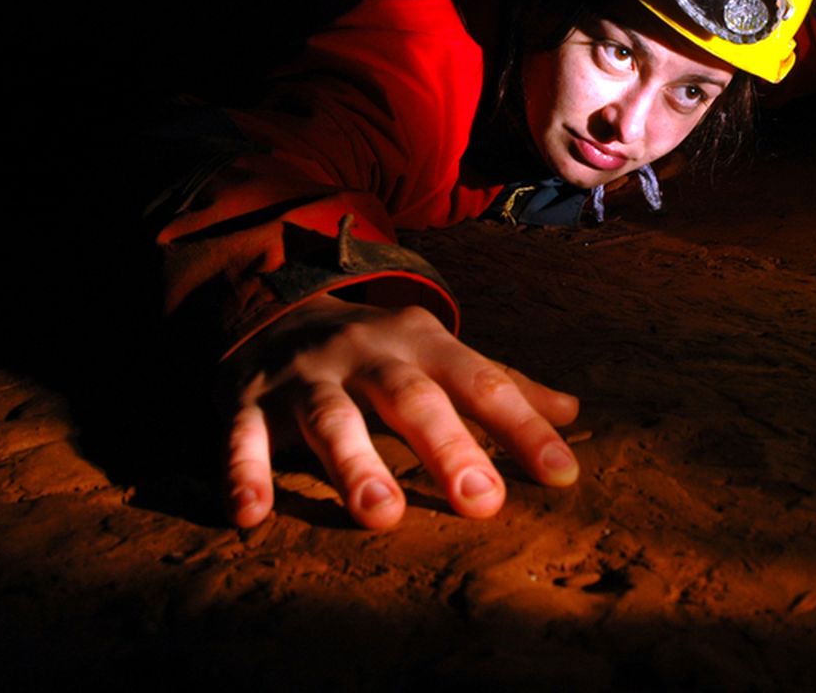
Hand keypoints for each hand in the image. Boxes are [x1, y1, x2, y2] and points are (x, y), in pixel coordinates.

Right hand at [223, 295, 579, 529]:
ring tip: (381, 515)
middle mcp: (368, 354)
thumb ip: (501, 385)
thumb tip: (573, 412)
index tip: (561, 477)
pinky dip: (242, 473)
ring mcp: (305, 376)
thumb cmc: (379, 350)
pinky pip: (242, 437)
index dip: (523, 429)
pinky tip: (250, 515)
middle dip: (448, 447)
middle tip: (482, 503)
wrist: (274, 301)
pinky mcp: (247, 401)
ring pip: (331, 418)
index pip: (483, 384)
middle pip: (411, 399)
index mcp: (423, 342)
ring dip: (355, 464)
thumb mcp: (438, 353)